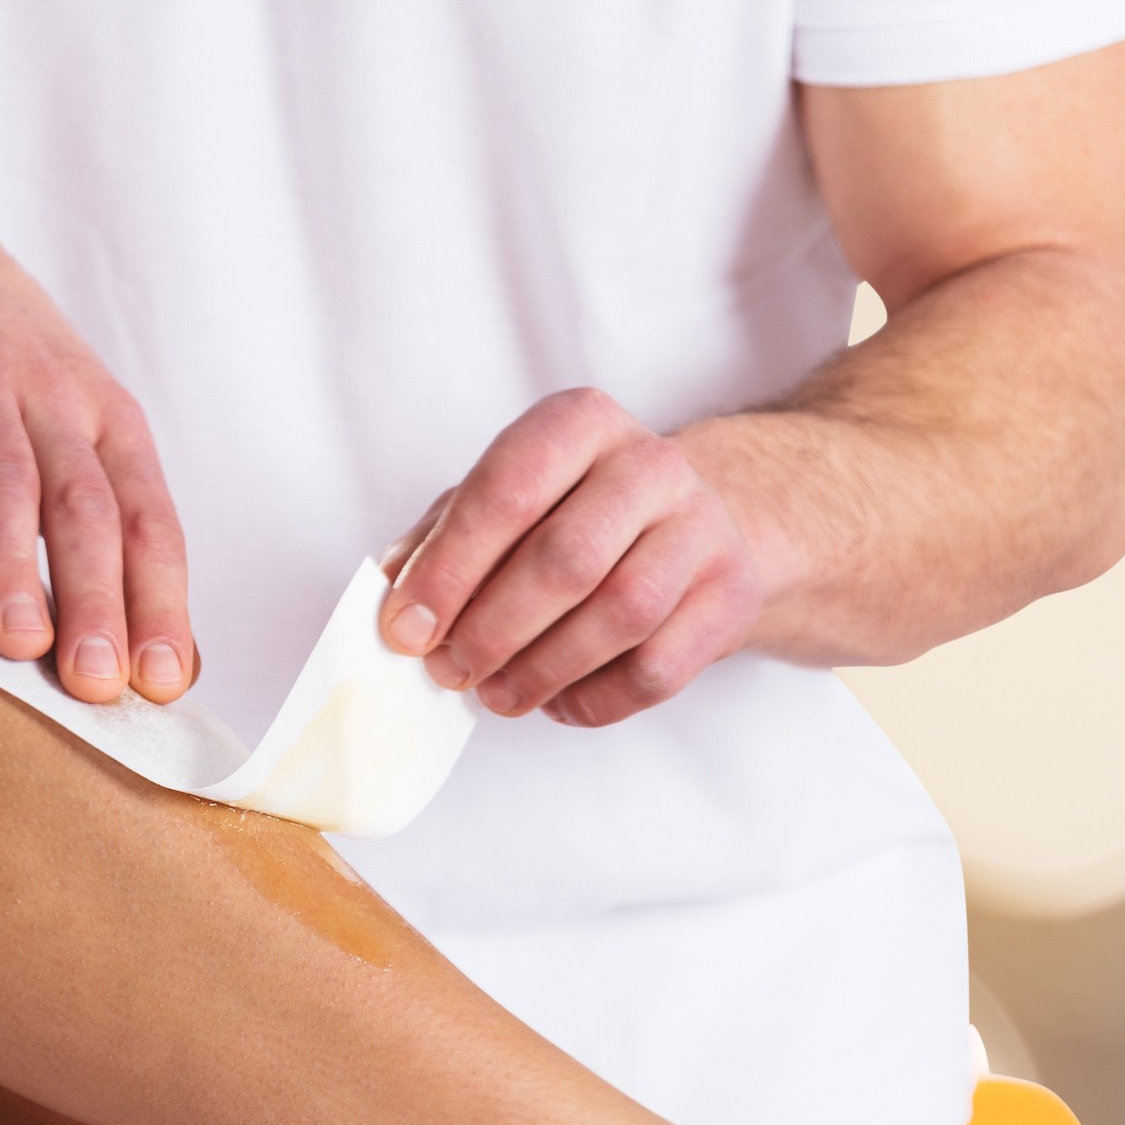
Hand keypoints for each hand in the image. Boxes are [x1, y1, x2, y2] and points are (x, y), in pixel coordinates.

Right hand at [0, 184, 194, 703]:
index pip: (150, 522)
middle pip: (87, 510)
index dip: (159, 603)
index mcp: (112, 426)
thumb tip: (138, 649)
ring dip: (16, 565)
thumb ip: (96, 520)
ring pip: (9, 480)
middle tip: (93, 683)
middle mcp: (59, 400)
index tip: (159, 682)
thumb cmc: (1, 376)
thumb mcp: (67, 426)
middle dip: (97, 600)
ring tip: (17, 642)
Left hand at [376, 390, 768, 727]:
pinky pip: (658, 669)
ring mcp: (702, 528)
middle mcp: (650, 463)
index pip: (506, 490)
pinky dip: (595, 700)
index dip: (448, 568)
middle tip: (451, 671)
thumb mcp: (503, 502)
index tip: (406, 630)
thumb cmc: (573, 514)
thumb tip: (395, 598)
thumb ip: (440, 540)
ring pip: (619, 615)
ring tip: (498, 695)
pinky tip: (559, 701)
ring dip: (543, 669)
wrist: (690, 526)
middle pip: (566, 559)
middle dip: (493, 629)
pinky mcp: (730, 595)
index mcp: (579, 423)